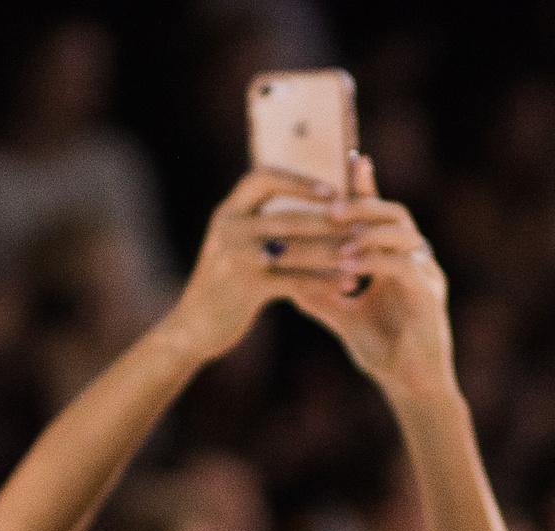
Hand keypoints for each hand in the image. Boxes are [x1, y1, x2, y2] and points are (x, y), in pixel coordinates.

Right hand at [160, 168, 356, 362]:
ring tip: (361, 254)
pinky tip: (345, 285)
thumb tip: (307, 203)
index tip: (332, 191)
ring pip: (296, 249)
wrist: (193, 327)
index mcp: (227, 212)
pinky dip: (323, 282)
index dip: (298, 181)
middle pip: (287, 216)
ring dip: (332, 252)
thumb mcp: (233, 247)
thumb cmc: (224, 284)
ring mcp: (235, 258)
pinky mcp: (247, 287)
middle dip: (328, 221)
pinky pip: (295, 281)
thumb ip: (259, 224)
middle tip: (360, 224)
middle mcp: (228, 229)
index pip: (262, 178)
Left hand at [277, 157, 455, 396]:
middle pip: (395, 213)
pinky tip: (347, 262)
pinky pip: (403, 266)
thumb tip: (285, 277)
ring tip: (333, 231)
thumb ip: (320, 295)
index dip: (363, 189)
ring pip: (402, 233)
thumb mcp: (344, 317)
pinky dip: (373, 260)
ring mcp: (426, 276)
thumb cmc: (383, 352)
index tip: (337, 168)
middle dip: (362, 203)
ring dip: (366, 229)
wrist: (412, 388)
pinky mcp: (429, 297)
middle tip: (328, 205)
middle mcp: (417, 261)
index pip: (380, 217)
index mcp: (399, 260)